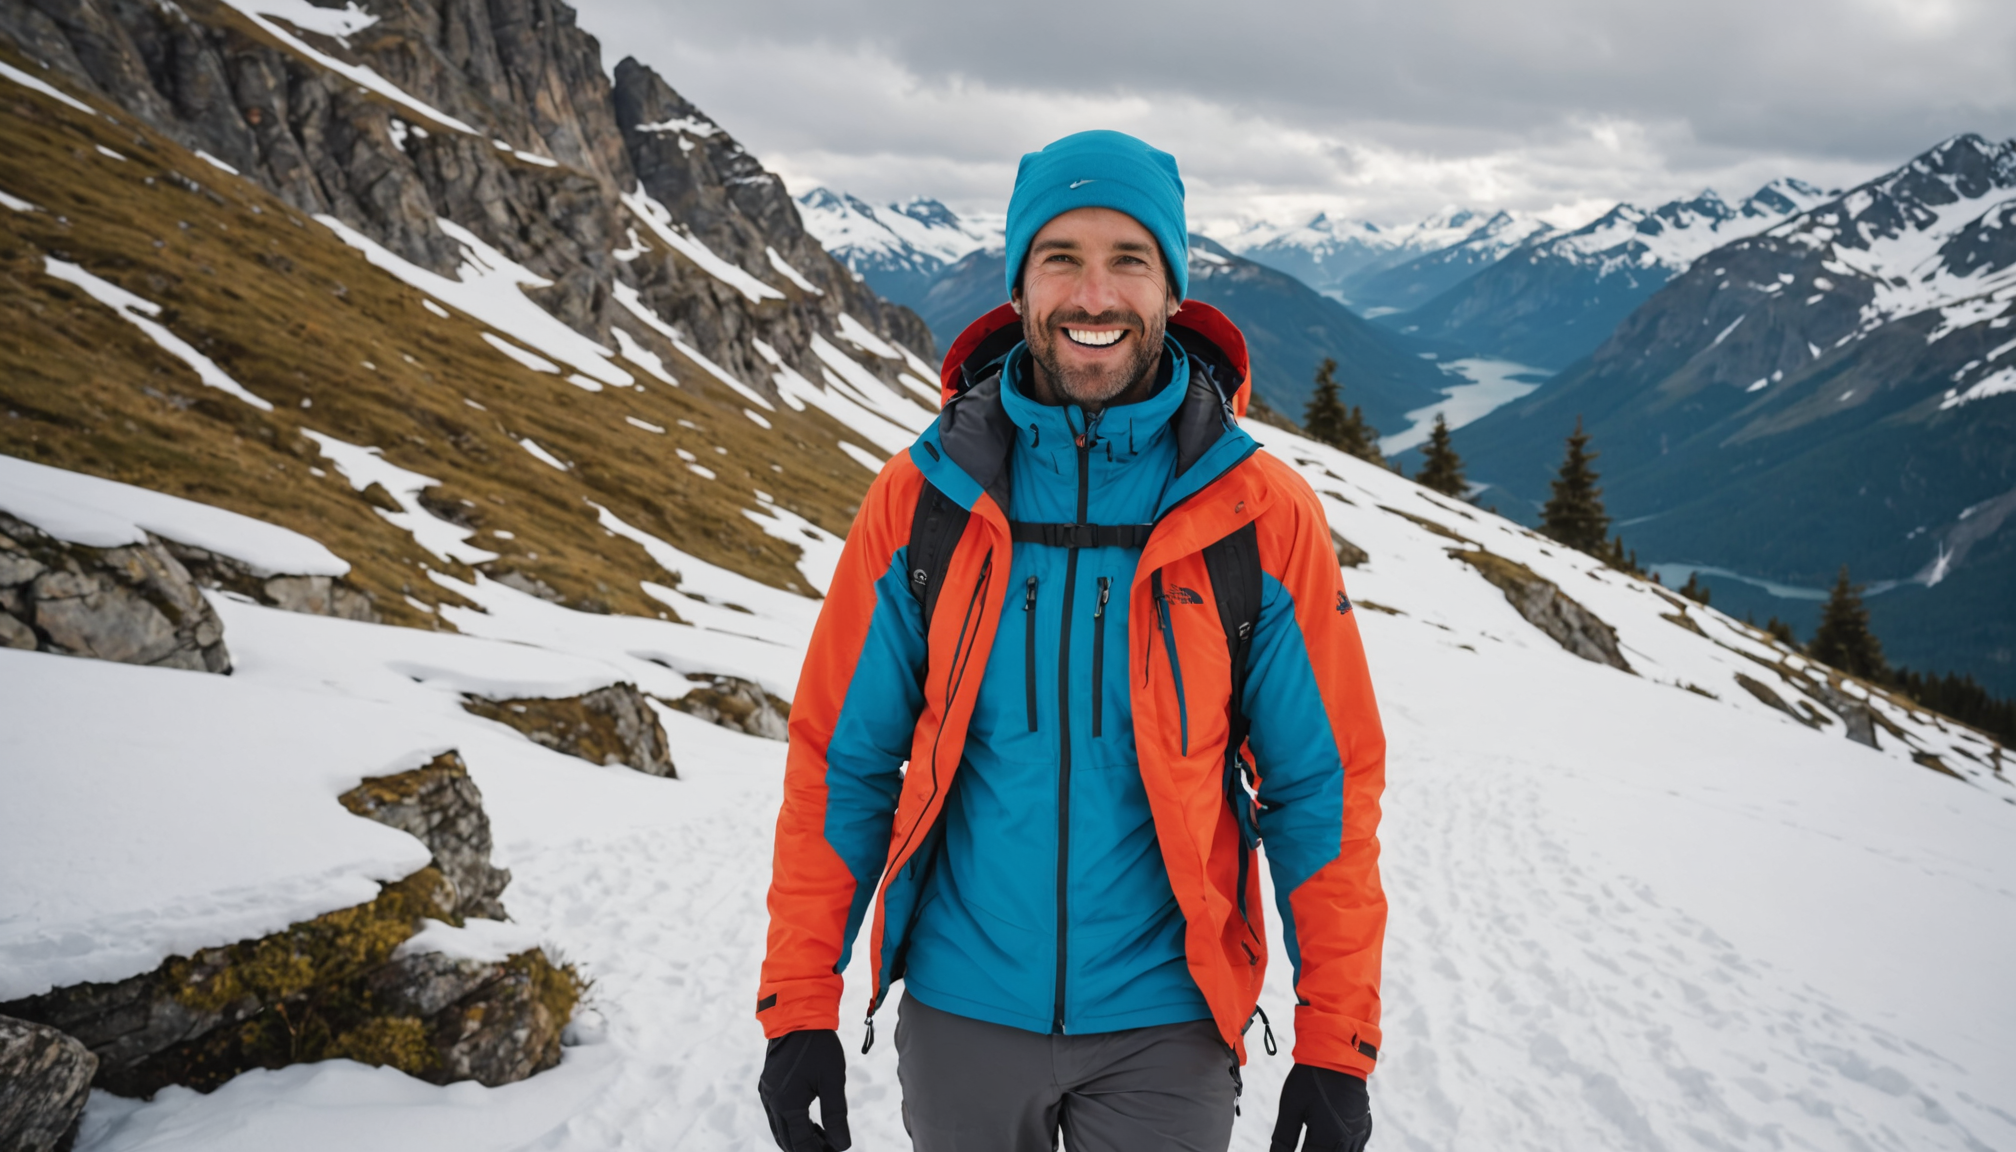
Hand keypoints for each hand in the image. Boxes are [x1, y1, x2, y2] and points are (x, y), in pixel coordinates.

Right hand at [758, 1030, 851, 1150]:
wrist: (798, 1016)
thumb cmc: (818, 1046)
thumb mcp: (833, 1081)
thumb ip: (836, 1116)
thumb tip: (842, 1146)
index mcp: (787, 1104)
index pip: (801, 1144)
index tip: (837, 1151)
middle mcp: (772, 1103)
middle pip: (788, 1142)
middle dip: (809, 1149)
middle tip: (831, 1148)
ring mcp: (767, 1094)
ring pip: (781, 1131)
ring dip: (800, 1139)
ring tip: (825, 1140)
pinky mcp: (768, 1087)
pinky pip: (777, 1117)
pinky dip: (794, 1126)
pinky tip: (812, 1125)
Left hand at [1269, 1063, 1370, 1151]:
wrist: (1338, 1053)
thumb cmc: (1310, 1079)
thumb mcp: (1291, 1108)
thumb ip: (1283, 1139)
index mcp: (1327, 1137)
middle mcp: (1347, 1139)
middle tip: (1303, 1145)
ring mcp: (1359, 1132)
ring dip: (1329, 1151)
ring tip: (1313, 1144)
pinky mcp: (1365, 1124)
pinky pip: (1357, 1147)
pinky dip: (1343, 1149)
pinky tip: (1331, 1144)